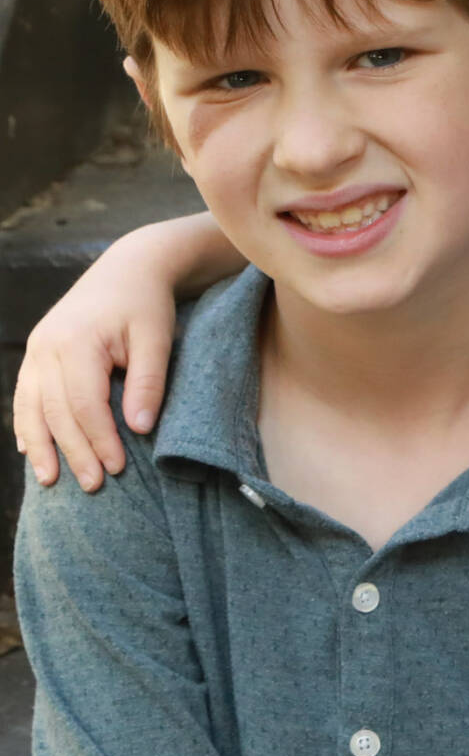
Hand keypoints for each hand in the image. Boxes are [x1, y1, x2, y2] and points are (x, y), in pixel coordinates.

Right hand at [13, 235, 186, 490]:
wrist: (127, 269)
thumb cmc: (146, 305)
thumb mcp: (156, 339)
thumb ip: (148, 382)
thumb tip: (139, 428)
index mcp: (76, 342)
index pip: (84, 404)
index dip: (99, 439)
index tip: (118, 468)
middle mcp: (46, 347)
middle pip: (55, 411)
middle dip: (73, 451)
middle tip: (93, 486)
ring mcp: (36, 350)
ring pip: (32, 407)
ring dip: (41, 446)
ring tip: (51, 481)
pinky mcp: (36, 353)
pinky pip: (24, 395)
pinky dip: (26, 425)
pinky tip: (31, 450)